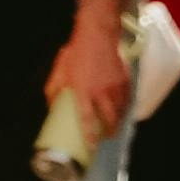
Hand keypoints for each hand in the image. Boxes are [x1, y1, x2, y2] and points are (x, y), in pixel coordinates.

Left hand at [47, 18, 132, 138]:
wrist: (97, 33)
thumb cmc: (76, 52)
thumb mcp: (59, 71)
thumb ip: (53, 91)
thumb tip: (52, 107)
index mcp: (83, 91)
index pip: (87, 119)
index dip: (90, 135)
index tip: (93, 147)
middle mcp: (101, 91)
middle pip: (110, 118)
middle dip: (110, 131)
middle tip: (107, 136)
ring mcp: (115, 86)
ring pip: (121, 110)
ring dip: (118, 120)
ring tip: (114, 125)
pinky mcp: (125, 80)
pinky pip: (128, 98)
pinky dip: (125, 106)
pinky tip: (121, 108)